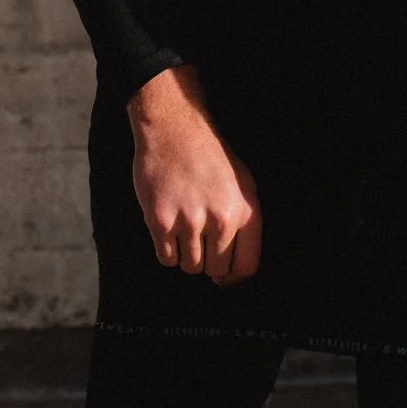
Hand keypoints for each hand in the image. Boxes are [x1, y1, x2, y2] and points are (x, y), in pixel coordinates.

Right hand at [128, 66, 261, 285]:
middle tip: (199, 241)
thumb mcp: (244, 185)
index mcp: (245, 212)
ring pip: (189, 267)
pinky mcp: (161, 220)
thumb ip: (245, 224)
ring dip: (186, 254)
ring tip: (183, 228)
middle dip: (207, 262)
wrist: (175, 130)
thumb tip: (236, 267)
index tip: (222, 275)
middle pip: (215, 270)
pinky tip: (168, 228)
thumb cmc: (211, 158)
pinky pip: (166, 258)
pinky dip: (166, 250)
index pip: (245, 268)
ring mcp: (189, 221)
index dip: (232, 277)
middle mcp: (220, 220)